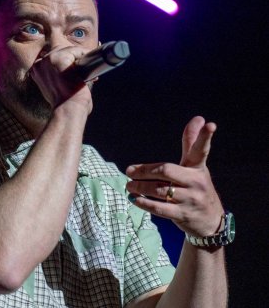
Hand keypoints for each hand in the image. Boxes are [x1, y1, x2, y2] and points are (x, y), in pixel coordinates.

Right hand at [29, 46, 92, 111]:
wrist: (67, 110)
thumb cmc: (64, 104)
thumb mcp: (54, 89)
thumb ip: (56, 77)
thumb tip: (71, 69)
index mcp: (36, 70)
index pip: (53, 57)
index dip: (68, 62)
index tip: (77, 72)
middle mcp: (40, 63)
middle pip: (61, 50)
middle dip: (75, 58)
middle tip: (85, 71)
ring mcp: (48, 60)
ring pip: (69, 50)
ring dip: (81, 57)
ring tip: (89, 69)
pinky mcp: (59, 59)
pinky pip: (76, 50)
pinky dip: (85, 55)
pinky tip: (90, 64)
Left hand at [125, 116, 224, 236]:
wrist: (210, 220)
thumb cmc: (197, 187)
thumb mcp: (196, 166)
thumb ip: (191, 144)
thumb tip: (199, 118)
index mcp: (198, 168)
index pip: (201, 150)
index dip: (204, 137)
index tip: (210, 124)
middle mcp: (196, 182)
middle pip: (166, 171)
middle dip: (145, 171)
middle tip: (129, 171)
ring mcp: (190, 199)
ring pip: (159, 190)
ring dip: (140, 187)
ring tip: (129, 185)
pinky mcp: (182, 215)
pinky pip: (159, 208)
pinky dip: (144, 203)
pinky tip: (134, 199)